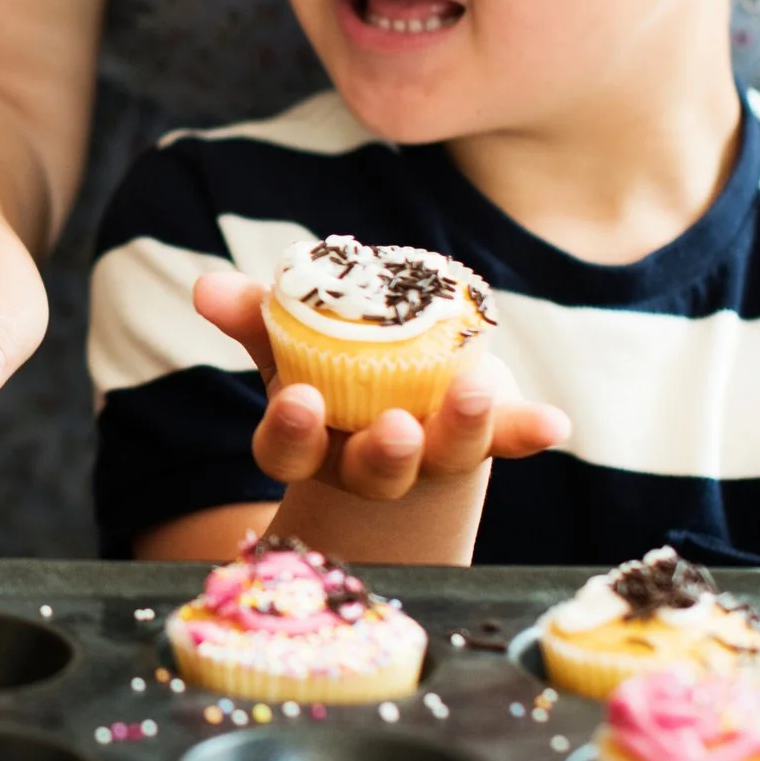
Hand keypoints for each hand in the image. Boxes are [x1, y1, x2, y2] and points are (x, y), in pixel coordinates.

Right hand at [193, 274, 567, 502]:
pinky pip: (508, 439)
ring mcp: (433, 455)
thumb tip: (204, 287)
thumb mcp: (286, 347)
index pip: (288, 452)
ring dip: (459, 428)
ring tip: (472, 393)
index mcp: (313, 444)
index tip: (300, 400)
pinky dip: (529, 430)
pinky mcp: (484, 437)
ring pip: (444, 456)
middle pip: (373, 473)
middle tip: (394, 427)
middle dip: (385, 453)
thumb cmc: (330, 373)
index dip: (292, 434)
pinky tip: (555, 422)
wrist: (401, 410)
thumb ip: (253, 317)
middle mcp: (371, 465)